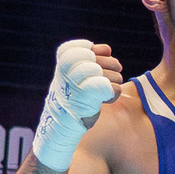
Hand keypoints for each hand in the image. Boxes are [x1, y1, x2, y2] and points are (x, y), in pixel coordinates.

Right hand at [33, 39, 121, 169]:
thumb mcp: (75, 72)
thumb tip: (106, 49)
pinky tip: (105, 100)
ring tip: (102, 92)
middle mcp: (67, 68)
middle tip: (104, 80)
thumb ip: (89, 57)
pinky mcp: (86, 97)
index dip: (98, 55)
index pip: (89, 48)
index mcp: (63, 58)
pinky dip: (113, 94)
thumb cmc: (72, 97)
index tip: (93, 68)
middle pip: (105, 60)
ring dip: (114, 83)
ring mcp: (76, 82)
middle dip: (111, 70)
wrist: (60, 126)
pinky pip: (111, 88)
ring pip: (112, 74)